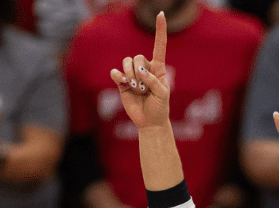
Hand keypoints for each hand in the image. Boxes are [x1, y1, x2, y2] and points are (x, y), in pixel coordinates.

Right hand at [109, 12, 170, 129]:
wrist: (149, 122)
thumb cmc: (160, 107)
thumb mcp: (162, 94)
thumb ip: (153, 81)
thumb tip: (140, 71)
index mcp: (158, 68)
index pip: (159, 46)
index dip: (160, 30)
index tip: (161, 14)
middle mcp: (145, 68)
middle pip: (137, 57)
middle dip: (139, 73)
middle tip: (144, 89)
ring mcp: (133, 75)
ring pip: (126, 62)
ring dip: (130, 75)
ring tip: (136, 89)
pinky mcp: (122, 83)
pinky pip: (116, 73)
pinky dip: (118, 76)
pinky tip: (123, 83)